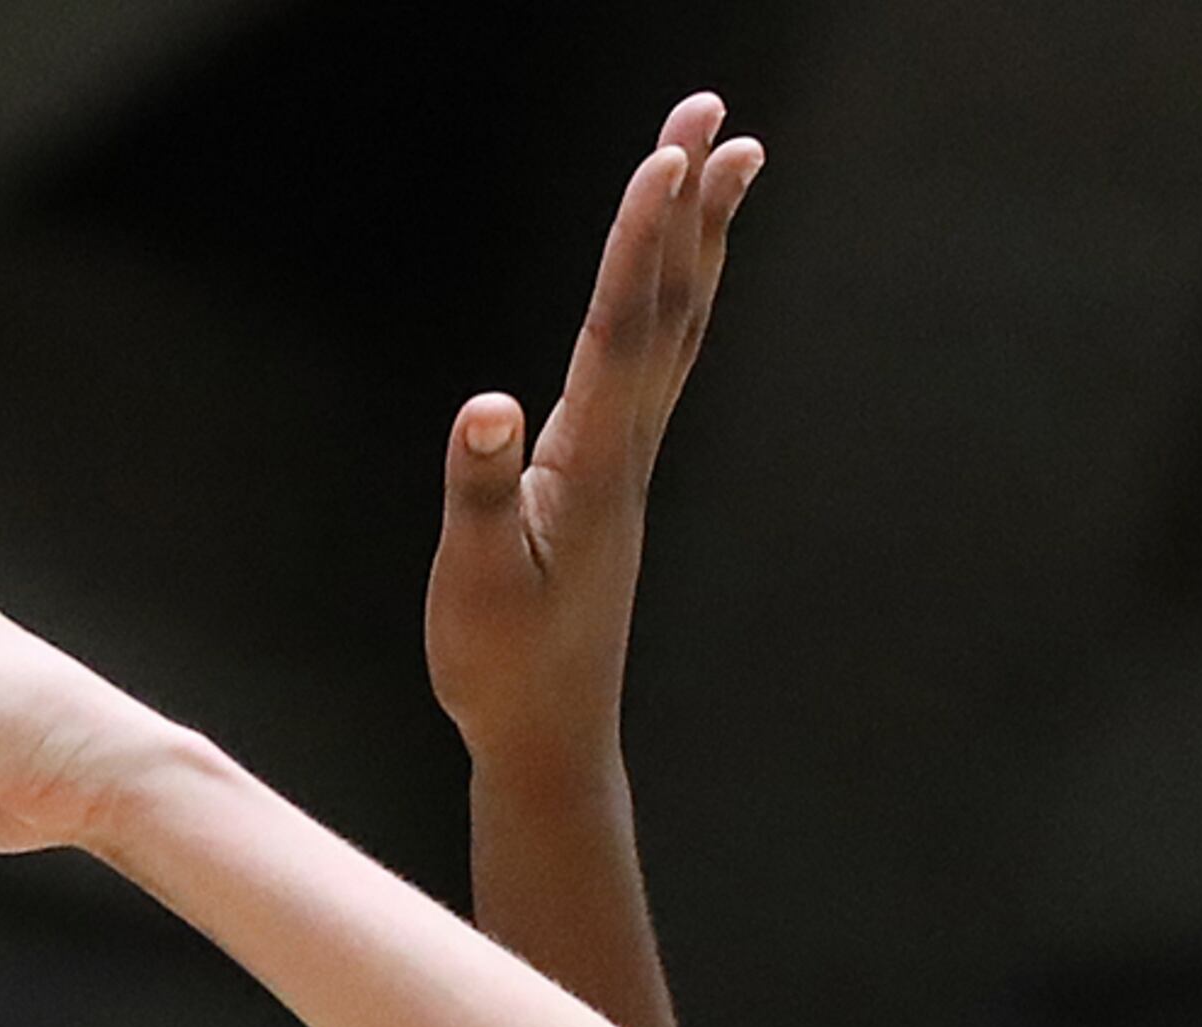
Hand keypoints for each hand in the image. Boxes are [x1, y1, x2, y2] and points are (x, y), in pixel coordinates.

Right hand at [427, 95, 760, 779]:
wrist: (551, 736)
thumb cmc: (502, 667)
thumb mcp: (472, 585)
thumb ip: (476, 493)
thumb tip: (485, 405)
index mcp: (590, 464)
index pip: (620, 329)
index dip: (644, 238)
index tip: (670, 153)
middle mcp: (626, 449)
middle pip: (671, 307)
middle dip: (692, 207)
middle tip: (716, 115)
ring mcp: (630, 460)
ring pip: (678, 328)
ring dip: (701, 239)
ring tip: (729, 158)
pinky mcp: (618, 476)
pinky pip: (660, 360)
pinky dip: (677, 296)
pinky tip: (682, 272)